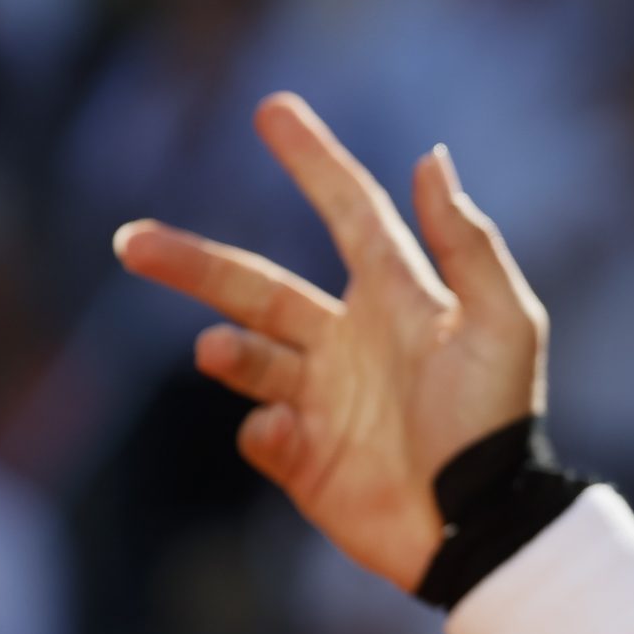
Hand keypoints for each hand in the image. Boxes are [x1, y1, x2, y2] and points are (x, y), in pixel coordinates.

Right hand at [113, 94, 546, 590]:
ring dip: (227, 348)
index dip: (313, 161)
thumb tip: (432, 159)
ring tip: (219, 349)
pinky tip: (284, 431)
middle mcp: (351, 339)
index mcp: (399, 298)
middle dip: (193, 262)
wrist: (483, 524)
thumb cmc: (499, 420)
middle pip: (255, 285)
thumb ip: (466, 245)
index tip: (272, 109)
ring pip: (246, 356)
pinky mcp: (305, 458)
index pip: (349, 212)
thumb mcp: (501, 324)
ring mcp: (323, 399)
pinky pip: (260, 431)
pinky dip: (260, 426)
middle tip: (131, 240)